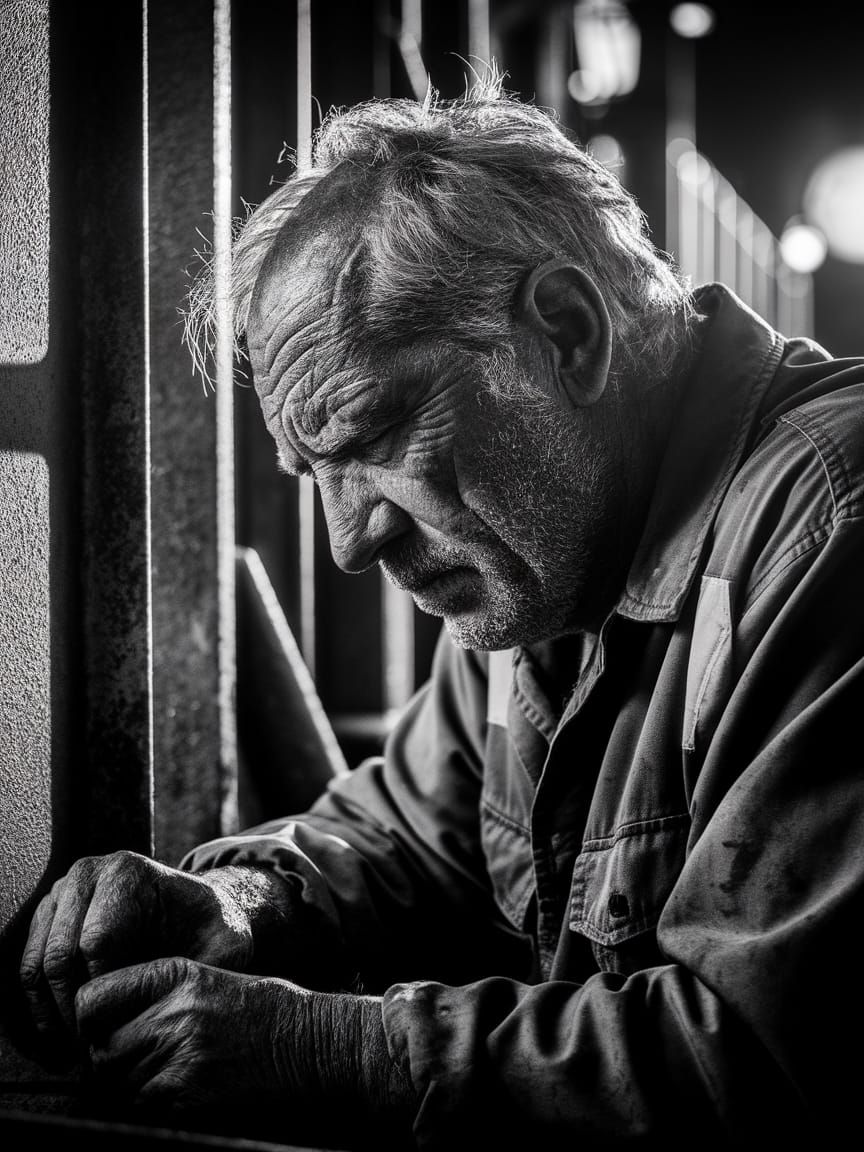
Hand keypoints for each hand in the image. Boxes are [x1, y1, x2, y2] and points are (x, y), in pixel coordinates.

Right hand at [19, 852, 264, 1035]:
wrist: (194, 908)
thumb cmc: (210, 928)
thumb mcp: (227, 942)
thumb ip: (214, 966)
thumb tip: (186, 1002)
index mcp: (128, 873)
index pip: (96, 943)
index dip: (104, 995)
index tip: (118, 1030)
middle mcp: (89, 873)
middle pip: (61, 955)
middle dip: (73, 1010)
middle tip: (91, 1050)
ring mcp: (63, 891)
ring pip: (37, 963)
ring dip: (51, 1012)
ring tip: (76, 1048)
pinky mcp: (49, 912)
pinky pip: (27, 963)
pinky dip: (38, 1002)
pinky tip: (61, 1033)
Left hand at [76, 959, 303, 1119]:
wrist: (315, 1046)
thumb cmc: (267, 1012)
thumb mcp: (213, 981)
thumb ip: (162, 995)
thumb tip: (109, 1021)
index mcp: (178, 974)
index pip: (95, 998)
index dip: (90, 1020)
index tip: (102, 1029)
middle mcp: (174, 1012)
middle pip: (101, 1048)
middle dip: (108, 1060)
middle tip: (132, 1062)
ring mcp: (181, 1056)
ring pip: (116, 1083)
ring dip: (128, 1087)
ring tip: (163, 1078)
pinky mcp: (188, 1096)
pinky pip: (141, 1107)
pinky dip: (150, 1107)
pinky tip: (181, 1094)